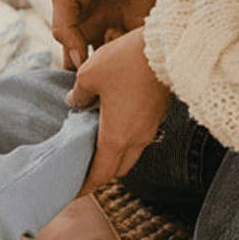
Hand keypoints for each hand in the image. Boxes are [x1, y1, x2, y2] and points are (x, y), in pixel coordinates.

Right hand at [51, 0, 166, 70]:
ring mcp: (122, 31)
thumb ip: (64, 28)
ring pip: (117, 62)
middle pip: (97, 67)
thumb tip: (76, 60)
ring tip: (108, 37)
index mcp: (77, 28)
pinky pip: (136, 49)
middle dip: (97, 75)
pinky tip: (121, 29)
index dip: (75, 74)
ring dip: (113, 60)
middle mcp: (100, 33)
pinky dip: (130, 49)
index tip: (78, 80)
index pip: (74, 62)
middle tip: (96, 71)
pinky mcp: (142, 27)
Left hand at [67, 28, 171, 195]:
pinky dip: (124, 141)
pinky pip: (138, 138)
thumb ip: (78, 95)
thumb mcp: (89, 75)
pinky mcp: (157, 116)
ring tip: (94, 148)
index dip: (84, 186)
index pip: (99, 174)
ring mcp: (149, 129)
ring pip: (129, 155)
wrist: (166, 47)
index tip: (72, 191)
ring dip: (113, 157)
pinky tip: (111, 125)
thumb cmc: (125, 62)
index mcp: (116, 138)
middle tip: (82, 171)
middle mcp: (135, 140)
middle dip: (99, 175)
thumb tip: (75, 102)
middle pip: (116, 170)